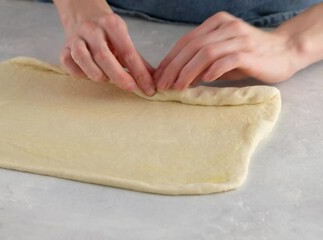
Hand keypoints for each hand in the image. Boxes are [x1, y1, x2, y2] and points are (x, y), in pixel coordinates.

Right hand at [57, 3, 155, 95]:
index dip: (139, 72)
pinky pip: (70, 66)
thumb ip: (138, 61)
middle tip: (130, 87)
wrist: (83, 16)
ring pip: (84, 60)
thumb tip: (153, 82)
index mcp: (111, 24)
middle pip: (104, 56)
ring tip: (107, 78)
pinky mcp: (63, 49)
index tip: (148, 88)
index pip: (128, 52)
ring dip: (98, 74)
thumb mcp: (125, 40)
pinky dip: (81, 74)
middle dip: (119, 76)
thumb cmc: (107, 33)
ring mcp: (75, 39)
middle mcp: (92, 29)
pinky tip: (89, 74)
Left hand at [154, 11, 299, 90]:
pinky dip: (212, 71)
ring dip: (188, 71)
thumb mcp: (221, 56)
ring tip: (178, 87)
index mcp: (216, 23)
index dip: (170, 59)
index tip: (159, 75)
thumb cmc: (250, 56)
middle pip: (192, 46)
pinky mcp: (250, 52)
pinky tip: (204, 81)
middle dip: (174, 67)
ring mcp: (239, 38)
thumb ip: (201, 62)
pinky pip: (226, 60)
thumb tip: (176, 77)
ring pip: (205, 53)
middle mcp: (226, 27)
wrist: (285, 52)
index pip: (186, 41)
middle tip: (163, 84)